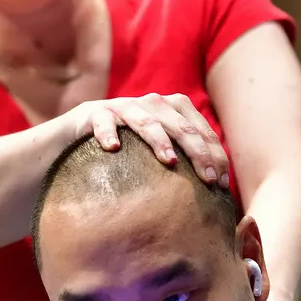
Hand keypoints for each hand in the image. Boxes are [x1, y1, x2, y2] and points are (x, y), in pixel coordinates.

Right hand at [64, 94, 230, 188]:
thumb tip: (217, 197)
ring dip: (159, 140)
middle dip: (198, 152)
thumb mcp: (157, 155)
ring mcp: (122, 107)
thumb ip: (183, 164)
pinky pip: (103, 121)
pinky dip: (108, 132)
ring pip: (146, 120)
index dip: (215, 155)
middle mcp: (150, 104)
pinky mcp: (94, 114)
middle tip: (208, 180)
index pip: (201, 130)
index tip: (222, 184)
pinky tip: (112, 148)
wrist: (78, 137)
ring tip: (169, 162)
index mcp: (172, 110)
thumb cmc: (126, 154)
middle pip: (180, 125)